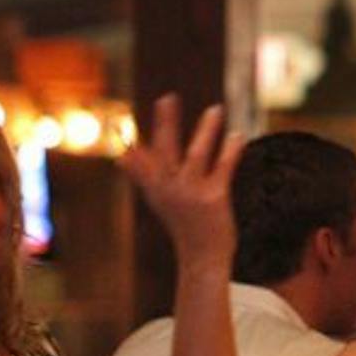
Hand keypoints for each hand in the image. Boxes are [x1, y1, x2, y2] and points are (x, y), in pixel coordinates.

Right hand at [120, 95, 242, 271]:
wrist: (203, 258)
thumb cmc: (182, 224)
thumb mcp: (158, 198)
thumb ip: (141, 173)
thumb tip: (121, 156)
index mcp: (154, 187)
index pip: (140, 158)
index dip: (131, 140)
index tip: (117, 123)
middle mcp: (168, 189)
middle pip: (165, 150)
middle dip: (166, 124)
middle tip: (168, 97)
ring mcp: (190, 194)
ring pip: (197, 154)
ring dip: (207, 130)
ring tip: (216, 109)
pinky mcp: (213, 198)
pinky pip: (222, 167)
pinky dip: (230, 150)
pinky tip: (237, 135)